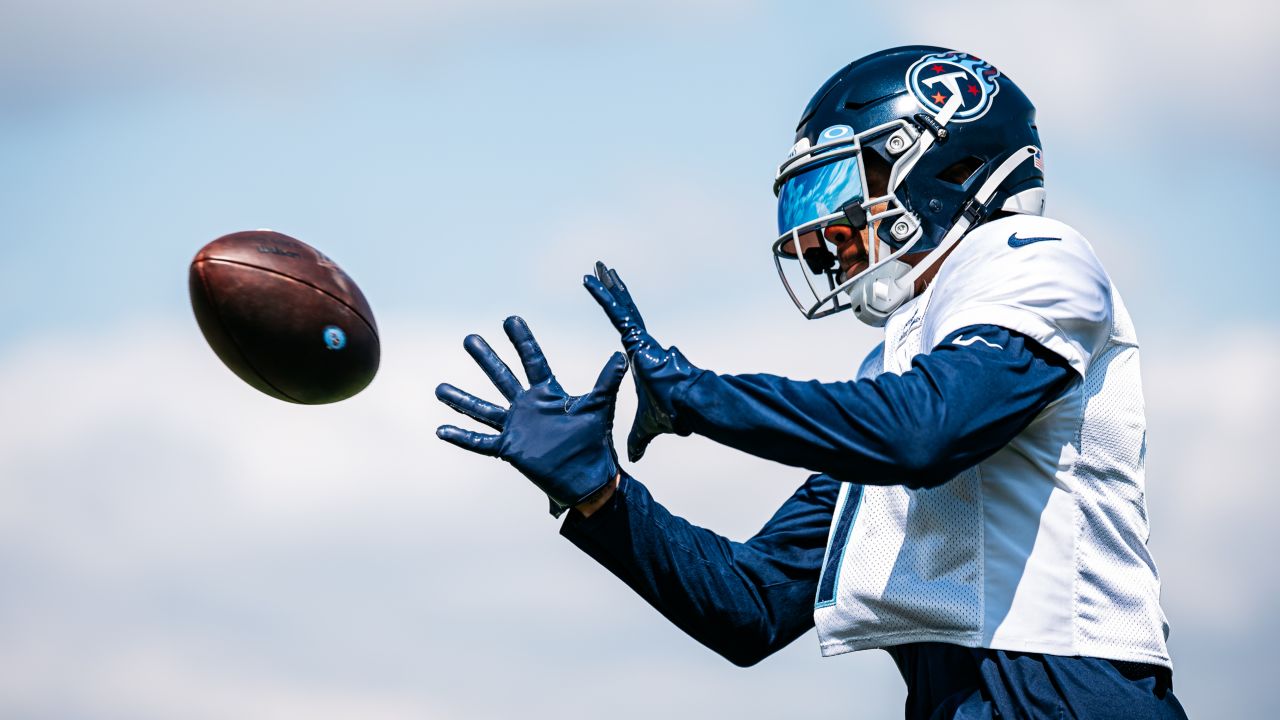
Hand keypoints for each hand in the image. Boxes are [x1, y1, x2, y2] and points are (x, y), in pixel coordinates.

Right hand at [436, 316, 628, 516]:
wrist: (588, 478)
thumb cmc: (594, 443)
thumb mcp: (598, 408)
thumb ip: (606, 382)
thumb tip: (621, 356)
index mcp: (547, 394)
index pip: (532, 360)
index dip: (522, 340)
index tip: (510, 319)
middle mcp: (527, 406)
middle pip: (502, 377)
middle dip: (486, 358)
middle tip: (469, 338)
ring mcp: (516, 427)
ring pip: (483, 409)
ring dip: (462, 398)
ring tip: (439, 388)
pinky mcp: (510, 449)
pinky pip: (481, 442)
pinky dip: (462, 436)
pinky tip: (441, 429)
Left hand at [584, 262, 703, 461]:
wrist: (688, 407)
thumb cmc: (673, 412)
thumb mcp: (648, 426)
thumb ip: (639, 438)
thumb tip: (635, 458)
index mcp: (643, 356)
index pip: (628, 328)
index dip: (619, 312)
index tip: (611, 298)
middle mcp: (642, 342)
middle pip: (624, 309)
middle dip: (612, 291)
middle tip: (600, 270)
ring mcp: (641, 338)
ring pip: (621, 306)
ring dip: (607, 287)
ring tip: (595, 267)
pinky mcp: (639, 338)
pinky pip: (617, 312)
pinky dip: (604, 297)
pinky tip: (592, 282)